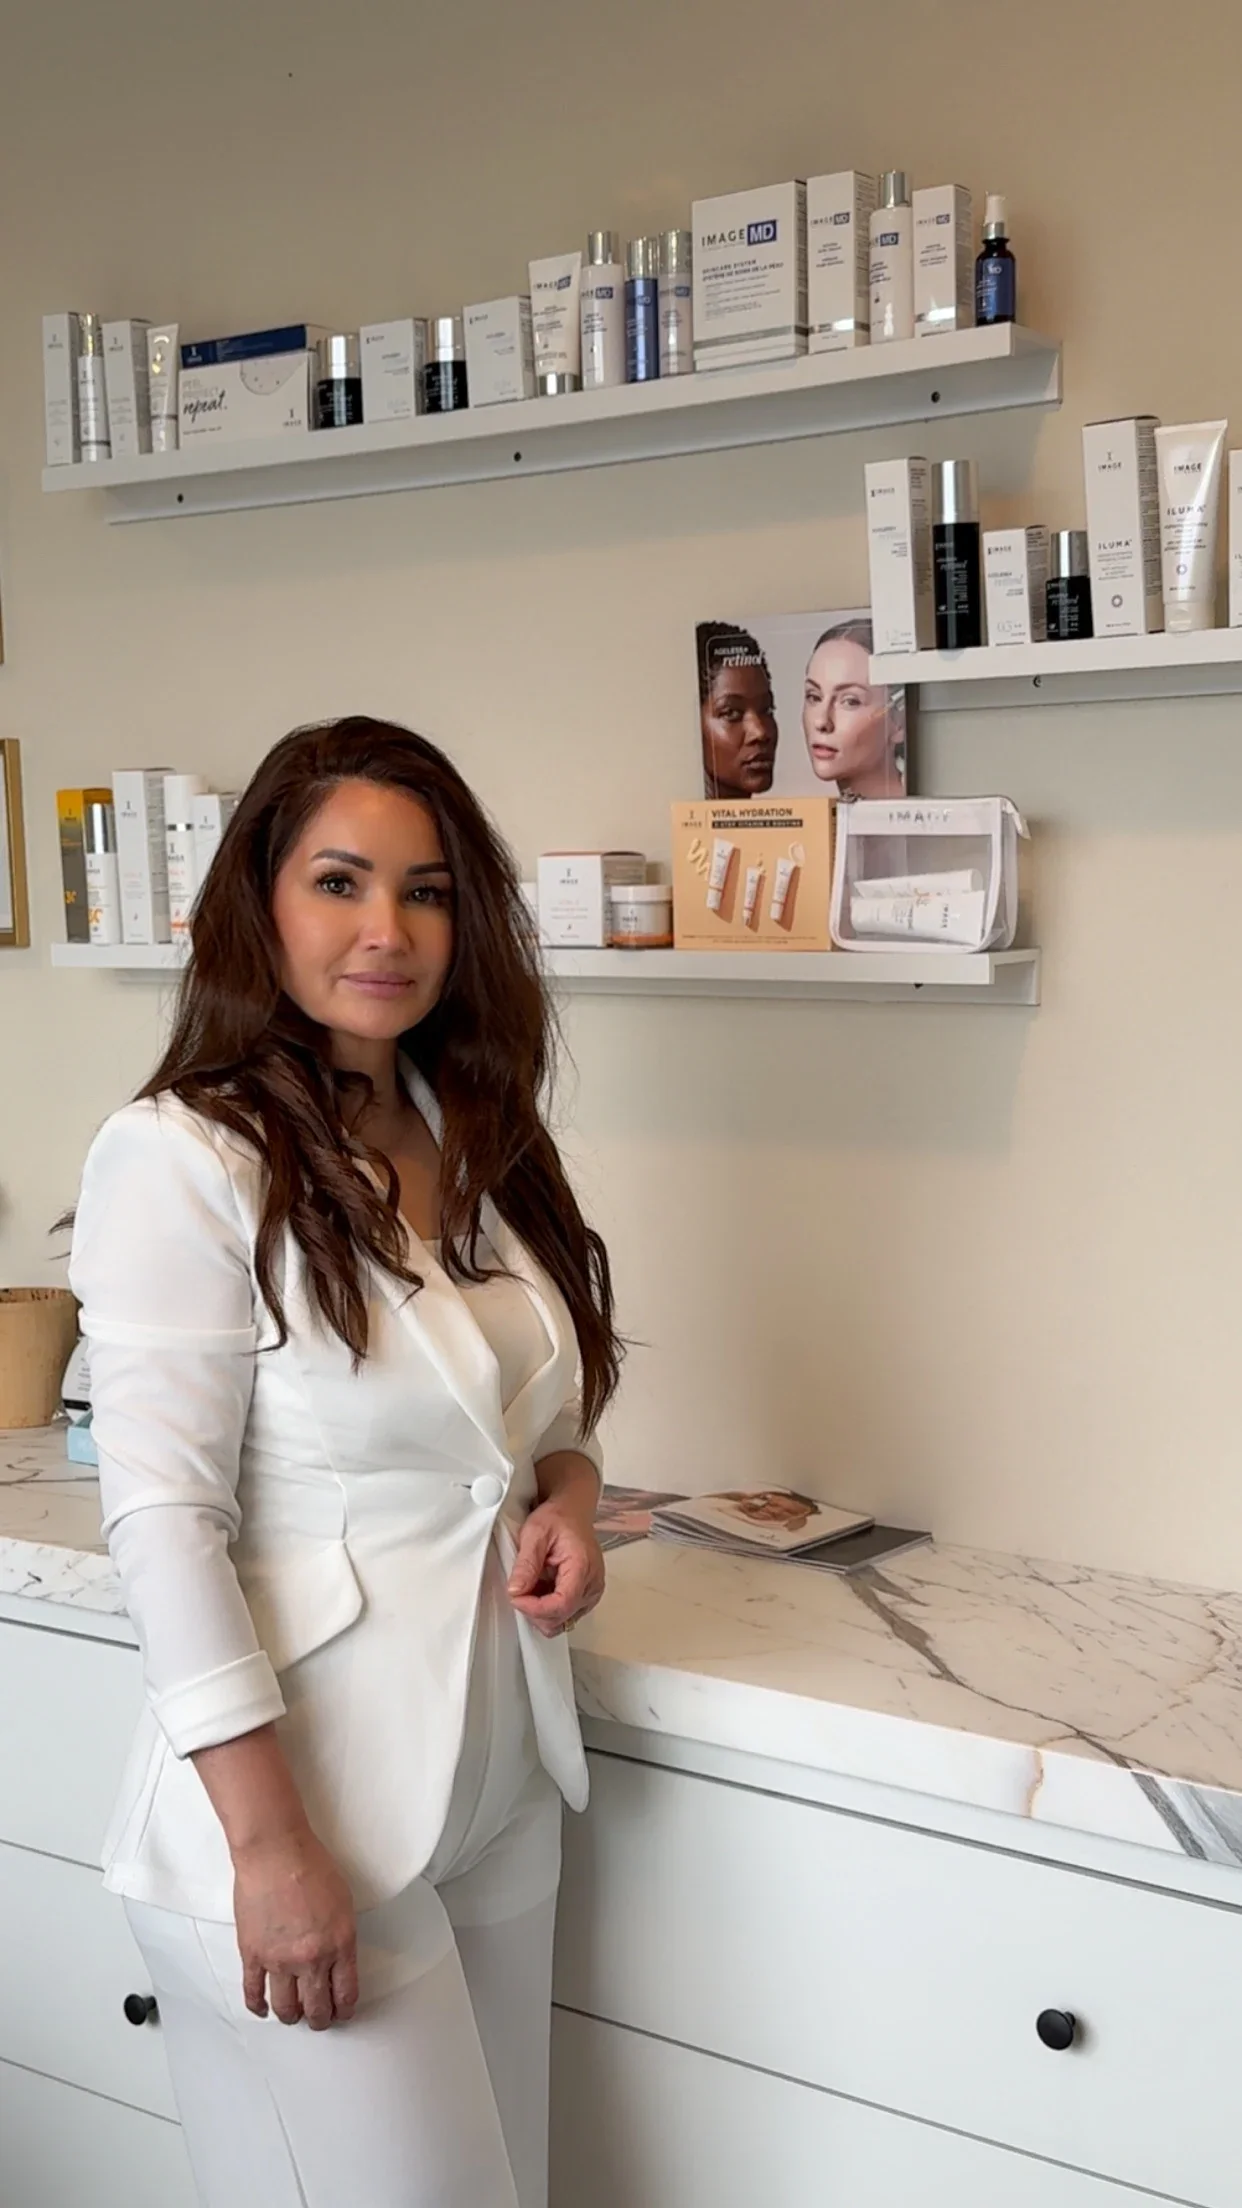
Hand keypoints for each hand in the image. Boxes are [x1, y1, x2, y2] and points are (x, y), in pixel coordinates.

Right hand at [232, 1826, 358, 2029]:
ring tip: (294, 2015)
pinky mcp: (253, 1956)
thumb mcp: (343, 1902)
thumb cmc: (310, 1865)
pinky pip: (253, 1993)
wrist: (276, 1852)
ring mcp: (280, 1961)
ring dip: (292, 2017)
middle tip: (319, 2019)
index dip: (344, 2010)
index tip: (342, 2013)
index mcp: (340, 1944)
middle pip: (317, 2008)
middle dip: (320, 2019)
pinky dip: (257, 2006)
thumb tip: (338, 1959)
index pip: (345, 1994)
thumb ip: (341, 1936)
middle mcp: (312, 1959)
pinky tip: (262, 2009)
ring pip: (286, 2009)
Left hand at [508, 1493, 604, 1637]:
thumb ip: (525, 1564)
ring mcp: (591, 1593)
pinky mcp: (586, 1596)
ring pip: (562, 1622)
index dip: (534, 1608)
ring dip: (540, 1611)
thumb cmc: (558, 1518)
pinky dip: (547, 1608)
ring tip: (531, 1586)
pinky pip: (565, 1615)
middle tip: (519, 1589)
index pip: (561, 1605)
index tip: (516, 1597)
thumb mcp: (534, 1533)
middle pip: (561, 1619)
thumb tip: (515, 1591)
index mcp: (582, 1567)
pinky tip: (541, 1589)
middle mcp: (592, 1585)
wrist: (572, 1512)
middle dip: (534, 1610)